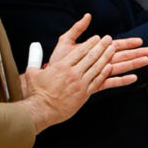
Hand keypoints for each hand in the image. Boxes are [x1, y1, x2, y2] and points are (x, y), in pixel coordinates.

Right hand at [20, 14, 145, 132]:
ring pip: (97, 67)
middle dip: (101, 46)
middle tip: (109, 39)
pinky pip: (99, 81)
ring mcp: (80, 83)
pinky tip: (112, 67)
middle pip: (91, 57)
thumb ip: (35, 58)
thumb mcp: (33, 72)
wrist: (41, 110)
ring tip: (113, 49)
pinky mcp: (84, 93)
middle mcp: (73, 73)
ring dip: (106, 57)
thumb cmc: (37, 92)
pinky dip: (106, 73)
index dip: (90, 43)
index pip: (80, 51)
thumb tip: (34, 46)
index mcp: (62, 66)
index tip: (97, 38)